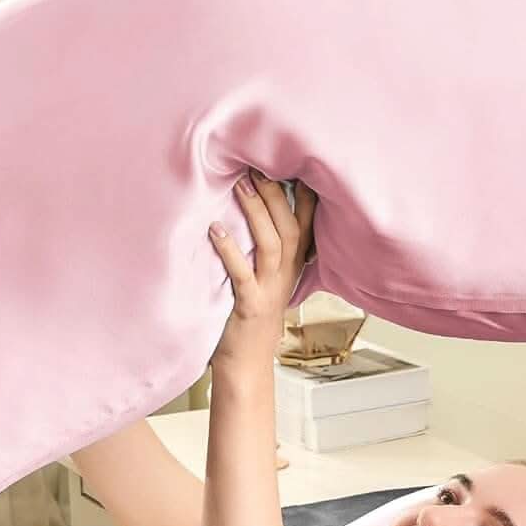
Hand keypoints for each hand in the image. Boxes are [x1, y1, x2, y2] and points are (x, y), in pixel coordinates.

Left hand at [208, 169, 316, 372]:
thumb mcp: (267, 278)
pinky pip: (242, 274)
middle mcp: (286, 275)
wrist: (246, 366)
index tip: (293, 160)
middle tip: (257, 162)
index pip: (309, 223)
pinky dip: (229, 250)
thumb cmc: (249, 318)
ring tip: (240, 184)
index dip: (306, 193)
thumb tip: (252, 204)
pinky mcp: (249, 306)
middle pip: (291, 227)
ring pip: (272, 244)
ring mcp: (269, 290)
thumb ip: (267, 247)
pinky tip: (215, 229)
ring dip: (257, 212)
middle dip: (276, 193)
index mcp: (293, 266)